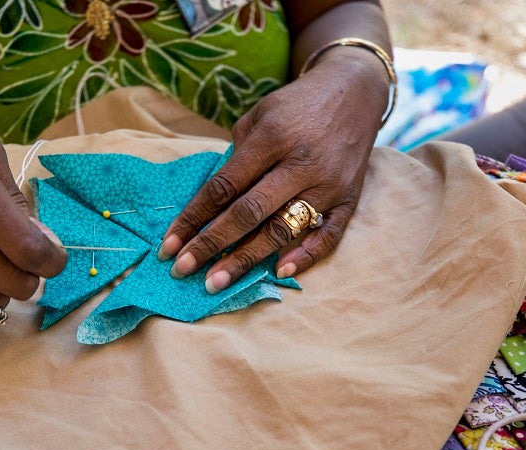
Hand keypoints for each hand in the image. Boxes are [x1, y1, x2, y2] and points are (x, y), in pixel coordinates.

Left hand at [159, 52, 388, 292]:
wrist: (355, 91)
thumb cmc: (296, 106)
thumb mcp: (259, 114)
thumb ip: (237, 155)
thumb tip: (213, 202)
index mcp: (272, 138)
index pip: (224, 186)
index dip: (194, 217)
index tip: (170, 245)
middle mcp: (301, 163)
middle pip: (248, 213)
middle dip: (211, 244)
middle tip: (182, 270)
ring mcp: (328, 184)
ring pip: (282, 229)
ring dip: (246, 259)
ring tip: (217, 282)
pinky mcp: (350, 199)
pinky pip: (329, 235)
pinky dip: (305, 256)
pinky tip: (279, 272)